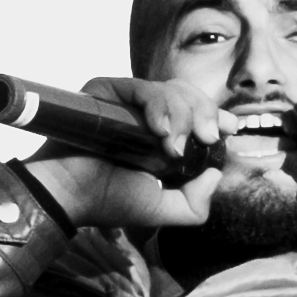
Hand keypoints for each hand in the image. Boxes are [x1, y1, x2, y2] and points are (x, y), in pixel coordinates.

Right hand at [23, 73, 240, 232]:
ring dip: (182, 116)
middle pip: (189, 95)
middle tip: (206, 138)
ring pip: (170, 89)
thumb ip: (196, 203)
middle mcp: (145, 114)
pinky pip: (141, 87)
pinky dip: (157, 106)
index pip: (196, 111)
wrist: (69, 195)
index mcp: (160, 135)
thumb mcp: (163, 209)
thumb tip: (215, 173)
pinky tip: (159, 130)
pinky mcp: (107, 91)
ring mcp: (126, 101)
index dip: (215, 114)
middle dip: (205, 114)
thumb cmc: (108, 201)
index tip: (227, 128)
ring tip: (173, 147)